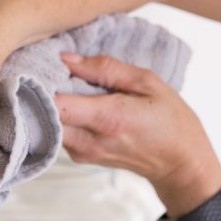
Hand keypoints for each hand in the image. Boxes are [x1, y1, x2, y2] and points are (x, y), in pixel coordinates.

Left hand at [56, 54, 220, 216]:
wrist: (176, 161)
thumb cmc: (168, 119)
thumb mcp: (146, 82)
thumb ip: (104, 69)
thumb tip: (67, 59)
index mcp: (107, 119)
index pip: (56, 104)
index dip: (43, 84)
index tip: (44, 67)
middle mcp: (89, 142)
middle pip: (46, 116)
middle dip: (44, 94)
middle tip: (53, 73)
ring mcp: (82, 154)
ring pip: (50, 125)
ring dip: (53, 106)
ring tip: (70, 87)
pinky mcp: (80, 158)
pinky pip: (60, 133)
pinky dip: (63, 117)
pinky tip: (79, 106)